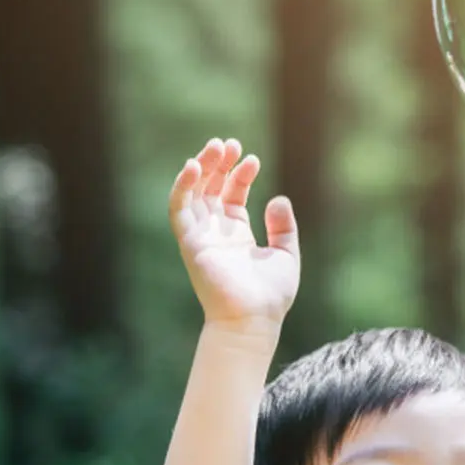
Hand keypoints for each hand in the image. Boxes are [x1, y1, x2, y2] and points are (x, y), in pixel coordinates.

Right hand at [169, 137, 300, 331]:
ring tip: (216, 147)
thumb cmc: (270, 295)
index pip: (232, 193)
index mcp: (236, 233)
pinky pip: (179, 209)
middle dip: (218, 163)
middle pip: (209, 187)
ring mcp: (201, 236)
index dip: (240, 174)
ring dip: (201, 166)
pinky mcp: (190, 242)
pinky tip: (193, 166)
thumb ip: (284, 227)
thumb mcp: (286, 255)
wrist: (254, 320)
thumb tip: (278, 198)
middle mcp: (216, 231)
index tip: (253, 159)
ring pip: (193, 192)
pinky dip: (182, 186)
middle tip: (230, 144)